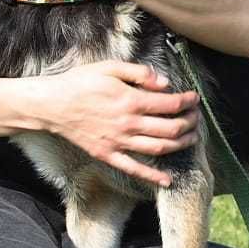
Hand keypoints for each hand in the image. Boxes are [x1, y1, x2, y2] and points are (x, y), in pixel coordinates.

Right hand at [35, 60, 200, 186]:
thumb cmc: (80, 83)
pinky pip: (135, 169)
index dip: (188, 102)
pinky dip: (153, 177)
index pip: (170, 105)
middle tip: (196, 117)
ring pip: (159, 148)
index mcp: (131, 100)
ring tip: (192, 138)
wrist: (52, 105)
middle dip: (189, 123)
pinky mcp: (108, 155)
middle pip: (170, 128)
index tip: (195, 98)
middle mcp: (128, 124)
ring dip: (180, 144)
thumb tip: (165, 83)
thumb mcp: (110, 67)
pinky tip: (168, 180)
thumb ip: (140, 72)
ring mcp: (119, 142)